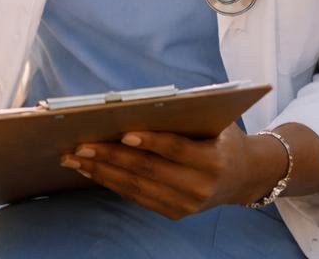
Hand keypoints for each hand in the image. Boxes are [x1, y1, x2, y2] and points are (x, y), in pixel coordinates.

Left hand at [59, 125, 286, 219]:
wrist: (244, 176)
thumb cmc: (222, 137)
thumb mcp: (215, 122)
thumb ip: (184, 116)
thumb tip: (138, 105)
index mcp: (213, 160)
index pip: (177, 150)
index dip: (151, 141)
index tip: (123, 133)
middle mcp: (200, 187)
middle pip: (149, 171)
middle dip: (111, 157)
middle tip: (80, 146)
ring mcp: (186, 205)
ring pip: (137, 188)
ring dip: (102, 173)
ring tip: (75, 159)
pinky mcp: (174, 213)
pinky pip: (137, 198)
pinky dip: (111, 183)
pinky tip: (91, 171)